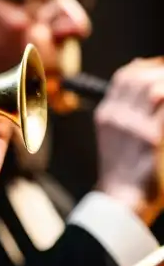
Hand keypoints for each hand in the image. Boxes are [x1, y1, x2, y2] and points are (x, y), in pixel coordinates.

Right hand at [93, 58, 163, 223]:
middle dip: (162, 74)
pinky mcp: (151, 140)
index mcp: (107, 114)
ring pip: (154, 89)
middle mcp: (116, 117)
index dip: (148, 67)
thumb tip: (137, 66)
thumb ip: (125, 106)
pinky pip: (163, 109)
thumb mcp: (114, 133)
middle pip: (140, 79)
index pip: (125, 77)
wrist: (123, 200)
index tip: (162, 70)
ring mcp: (133, 128)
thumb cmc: (125, 168)